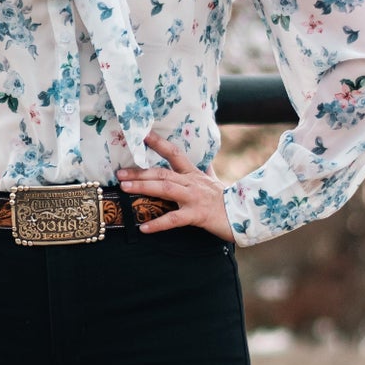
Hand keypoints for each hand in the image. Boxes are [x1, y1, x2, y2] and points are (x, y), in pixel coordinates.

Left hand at [116, 131, 234, 242]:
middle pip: (162, 173)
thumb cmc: (227, 200)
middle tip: (119, 173)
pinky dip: (158, 224)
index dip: (158, 143)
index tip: (141, 135)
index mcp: (194, 174)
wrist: (245, 215)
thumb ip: (207, 170)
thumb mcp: (215, 181)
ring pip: (165, 190)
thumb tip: (207, 160)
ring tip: (124, 188)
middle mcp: (191, 182)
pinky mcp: (197, 215)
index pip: (174, 153)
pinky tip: (144, 228)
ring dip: (143, 188)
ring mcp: (194, 198)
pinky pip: (174, 219)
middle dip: (139, 172)